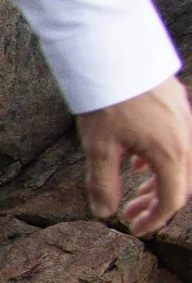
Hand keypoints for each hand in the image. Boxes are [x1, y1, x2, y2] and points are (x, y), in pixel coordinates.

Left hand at [78, 77, 191, 234]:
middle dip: (157, 204)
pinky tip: (136, 161)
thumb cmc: (108, 101)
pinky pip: (177, 142)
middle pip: (181, 183)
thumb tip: (104, 214)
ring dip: (159, 182)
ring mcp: (184, 120)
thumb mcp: (100, 147)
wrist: (116, 53)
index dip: (155, 221)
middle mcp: (185, 137)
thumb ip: (103, 184)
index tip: (135, 230)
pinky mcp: (176, 106)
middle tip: (131, 215)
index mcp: (171, 152)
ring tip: (136, 192)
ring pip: (180, 162)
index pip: (172, 200)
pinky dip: (160, 159)